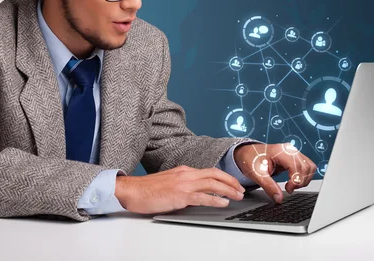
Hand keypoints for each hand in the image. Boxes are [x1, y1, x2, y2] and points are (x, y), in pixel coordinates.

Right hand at [114, 165, 245, 213]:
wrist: (132, 190)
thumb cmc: (147, 189)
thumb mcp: (169, 183)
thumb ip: (183, 186)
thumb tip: (196, 195)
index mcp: (183, 170)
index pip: (209, 171)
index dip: (224, 177)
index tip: (233, 184)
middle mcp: (185, 174)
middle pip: (215, 174)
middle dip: (230, 181)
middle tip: (241, 189)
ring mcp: (183, 183)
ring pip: (212, 183)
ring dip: (228, 190)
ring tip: (237, 196)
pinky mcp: (180, 195)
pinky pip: (202, 197)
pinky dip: (215, 199)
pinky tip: (223, 203)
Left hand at [233, 142, 317, 203]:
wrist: (247, 153)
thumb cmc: (250, 160)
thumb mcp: (257, 174)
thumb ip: (269, 187)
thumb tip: (279, 199)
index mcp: (281, 151)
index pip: (297, 166)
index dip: (296, 180)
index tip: (288, 189)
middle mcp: (290, 150)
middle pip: (306, 167)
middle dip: (300, 181)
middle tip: (288, 188)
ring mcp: (293, 152)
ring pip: (310, 167)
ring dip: (304, 179)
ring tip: (291, 185)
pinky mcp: (294, 157)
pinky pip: (307, 166)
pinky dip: (303, 176)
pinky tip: (293, 180)